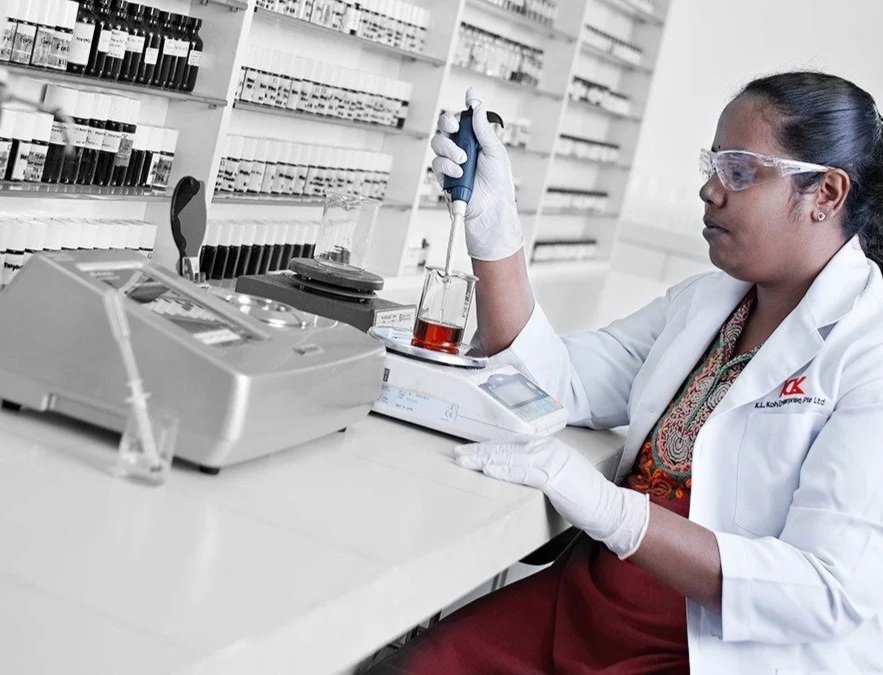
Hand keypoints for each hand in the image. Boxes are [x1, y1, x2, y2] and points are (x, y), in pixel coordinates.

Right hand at [431, 87, 523, 260]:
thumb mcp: (495, 151)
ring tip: (462, 160)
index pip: (466, 119)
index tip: (469, 97)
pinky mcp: (443, 175)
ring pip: (438, 142)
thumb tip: (476, 105)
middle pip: (446, 126)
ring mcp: (451, 161)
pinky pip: (436, 162)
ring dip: (449, 148)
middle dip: (448, 123)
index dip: (466, 106)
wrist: (490, 209)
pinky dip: (447, 165)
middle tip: (454, 127)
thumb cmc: (498, 184)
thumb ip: (482, 128)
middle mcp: (462, 148)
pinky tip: (458, 172)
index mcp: (477, 140)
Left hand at [455, 436, 649, 558]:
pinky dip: (505, 471)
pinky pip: (524, 473)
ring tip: (466, 461)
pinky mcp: (554, 478)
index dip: (488, 445)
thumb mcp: (558, 473)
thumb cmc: (583, 494)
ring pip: (511, 457)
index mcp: (548, 446)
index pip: (511, 443)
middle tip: (459, 454)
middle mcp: (548, 449)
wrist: (608, 506)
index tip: (469, 449)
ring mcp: (552, 462)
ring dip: (486, 458)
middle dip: (480, 450)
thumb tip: (515, 469)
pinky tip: (490, 470)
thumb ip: (538, 467)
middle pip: (507, 447)